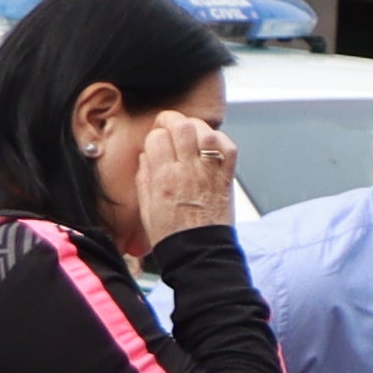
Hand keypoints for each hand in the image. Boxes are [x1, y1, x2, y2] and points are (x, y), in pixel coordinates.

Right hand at [130, 113, 243, 240]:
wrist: (199, 252)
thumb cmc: (171, 233)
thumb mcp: (146, 206)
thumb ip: (144, 176)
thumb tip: (146, 154)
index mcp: (164, 179)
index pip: (157, 138)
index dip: (154, 134)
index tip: (155, 139)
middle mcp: (188, 172)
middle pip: (182, 127)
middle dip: (173, 119)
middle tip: (169, 125)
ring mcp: (210, 173)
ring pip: (206, 133)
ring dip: (196, 127)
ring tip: (189, 133)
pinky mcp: (226, 178)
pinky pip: (228, 148)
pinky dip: (220, 140)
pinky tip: (210, 145)